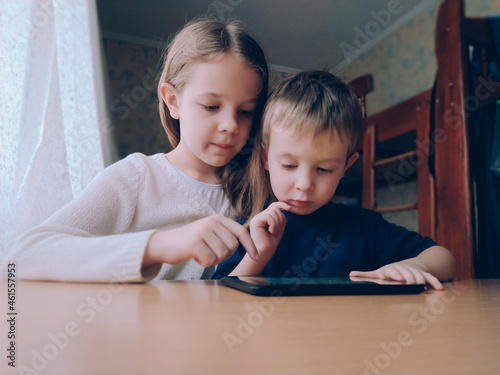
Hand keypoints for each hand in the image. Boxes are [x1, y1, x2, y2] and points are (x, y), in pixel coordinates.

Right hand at [143, 214, 257, 267]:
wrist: (164, 244)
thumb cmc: (189, 242)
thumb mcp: (209, 232)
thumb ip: (224, 235)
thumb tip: (247, 243)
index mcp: (217, 219)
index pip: (240, 232)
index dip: (250, 245)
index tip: (257, 256)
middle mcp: (211, 222)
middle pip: (232, 247)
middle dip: (223, 256)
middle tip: (210, 253)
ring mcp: (203, 231)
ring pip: (222, 254)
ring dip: (212, 260)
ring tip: (201, 253)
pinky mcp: (195, 242)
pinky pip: (210, 260)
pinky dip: (204, 263)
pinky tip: (195, 257)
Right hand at [249, 202, 290, 259]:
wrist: (265, 252)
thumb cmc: (271, 242)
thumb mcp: (279, 227)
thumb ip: (281, 217)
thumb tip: (286, 207)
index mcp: (265, 217)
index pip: (274, 205)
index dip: (282, 204)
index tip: (290, 209)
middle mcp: (260, 216)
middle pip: (275, 208)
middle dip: (280, 219)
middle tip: (277, 230)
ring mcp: (257, 218)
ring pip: (272, 212)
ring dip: (277, 223)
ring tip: (273, 232)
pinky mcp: (255, 221)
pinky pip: (268, 216)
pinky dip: (273, 225)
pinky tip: (270, 232)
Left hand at [349, 260, 443, 289]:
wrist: (410, 265)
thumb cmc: (391, 272)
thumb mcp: (378, 273)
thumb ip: (365, 275)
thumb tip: (351, 274)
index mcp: (390, 270)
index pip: (391, 271)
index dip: (394, 274)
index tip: (396, 277)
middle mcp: (403, 270)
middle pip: (406, 273)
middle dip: (408, 277)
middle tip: (410, 282)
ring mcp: (414, 272)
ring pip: (418, 275)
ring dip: (421, 280)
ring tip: (422, 286)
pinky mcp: (424, 274)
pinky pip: (430, 278)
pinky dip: (435, 282)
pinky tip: (440, 288)